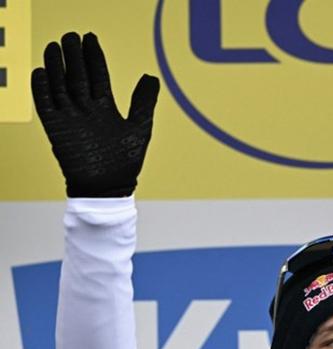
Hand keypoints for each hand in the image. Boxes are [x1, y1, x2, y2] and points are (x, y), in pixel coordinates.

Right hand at [31, 32, 159, 196]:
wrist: (107, 189)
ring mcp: (71, 118)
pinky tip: (42, 72)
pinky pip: (46, 105)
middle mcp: (86, 110)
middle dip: (74, 56)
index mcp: (105, 107)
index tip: (90, 38)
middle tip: (71, 36)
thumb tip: (151, 76)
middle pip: (77, 76)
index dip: (94, 57)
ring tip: (54, 46)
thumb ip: (143, 102)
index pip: (98, 76)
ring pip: (60, 86)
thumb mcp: (139, 128)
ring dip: (56, 66)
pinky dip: (42, 90)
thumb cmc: (125, 163)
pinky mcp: (57, 129)